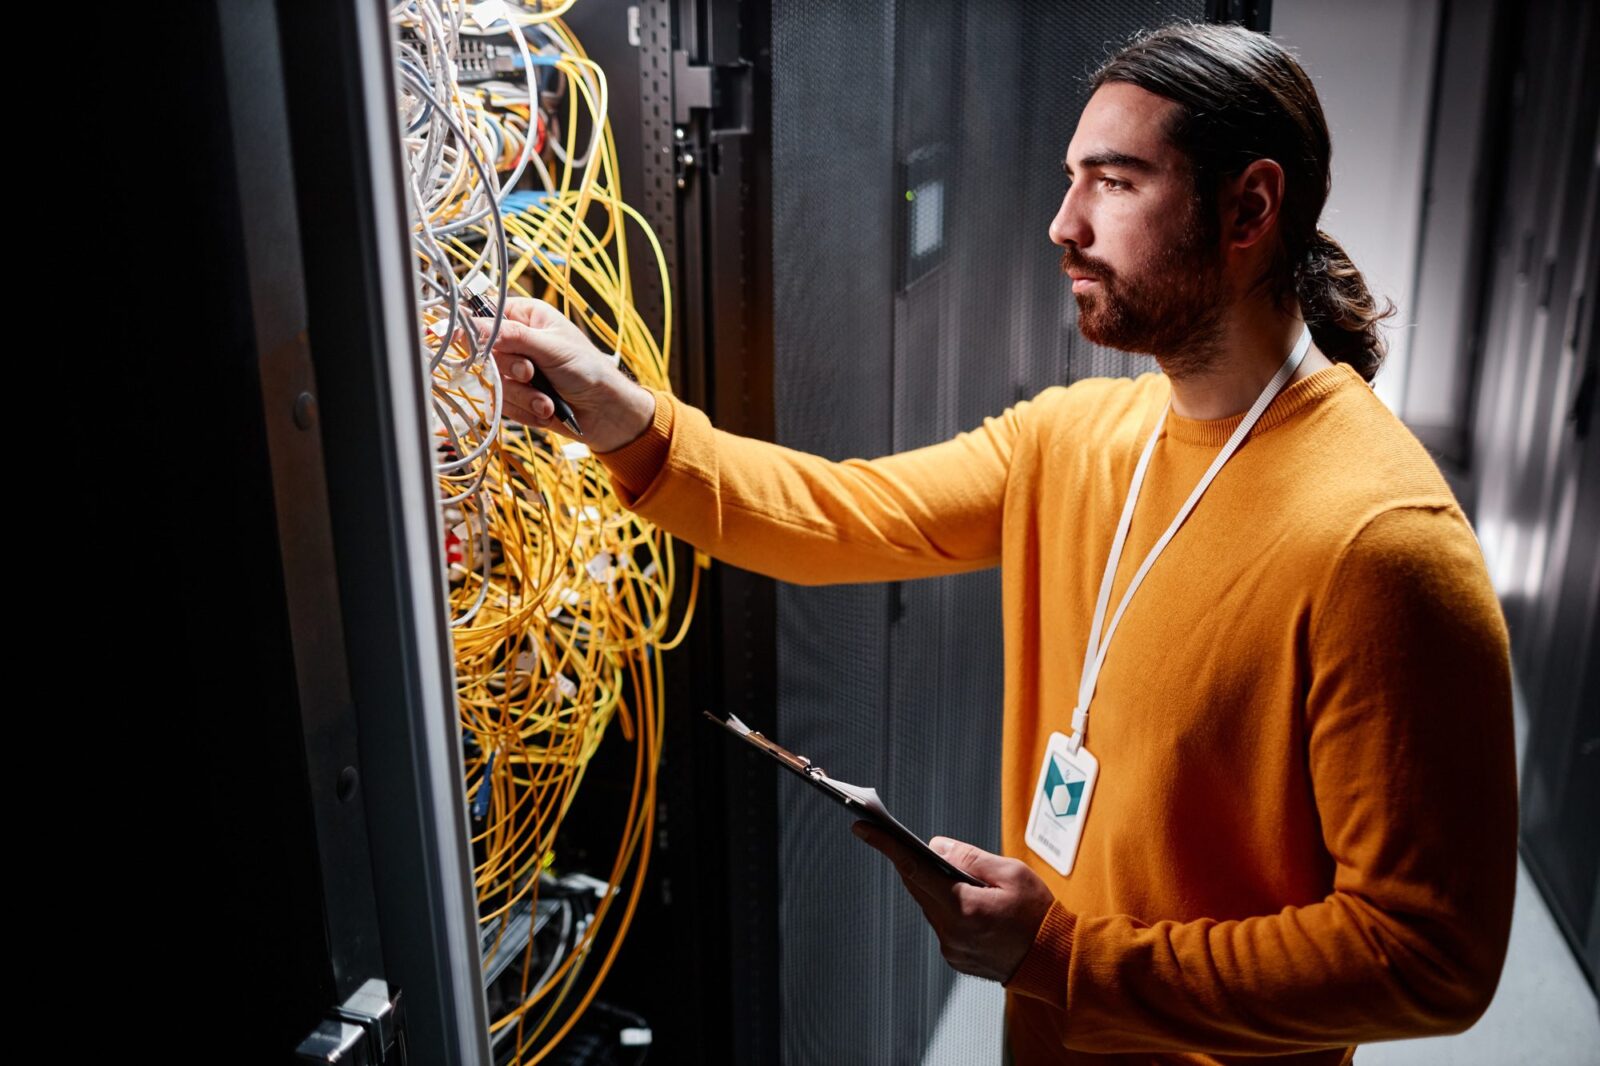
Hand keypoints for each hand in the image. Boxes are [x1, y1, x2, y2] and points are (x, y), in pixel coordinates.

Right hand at [472, 296, 656, 452]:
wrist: (606, 412)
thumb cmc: (589, 371)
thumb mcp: (552, 348)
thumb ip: (513, 336)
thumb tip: (474, 324)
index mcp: (527, 317)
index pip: (486, 315)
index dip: (475, 330)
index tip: (468, 343)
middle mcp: (518, 341)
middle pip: (485, 353)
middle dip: (511, 371)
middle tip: (531, 373)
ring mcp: (516, 370)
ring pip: (493, 383)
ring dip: (523, 396)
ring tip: (547, 400)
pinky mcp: (517, 396)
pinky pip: (503, 405)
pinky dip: (526, 411)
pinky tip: (547, 410)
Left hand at [852, 822, 1055, 983]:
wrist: (1057, 962)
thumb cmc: (1040, 915)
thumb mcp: (1011, 873)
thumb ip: (970, 858)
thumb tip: (936, 847)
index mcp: (963, 909)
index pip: (914, 870)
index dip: (886, 846)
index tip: (863, 827)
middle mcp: (951, 933)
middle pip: (918, 887)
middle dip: (911, 862)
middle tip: (899, 838)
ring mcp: (952, 948)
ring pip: (929, 905)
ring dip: (932, 885)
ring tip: (946, 869)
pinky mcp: (956, 957)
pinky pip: (942, 922)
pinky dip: (946, 905)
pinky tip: (963, 896)